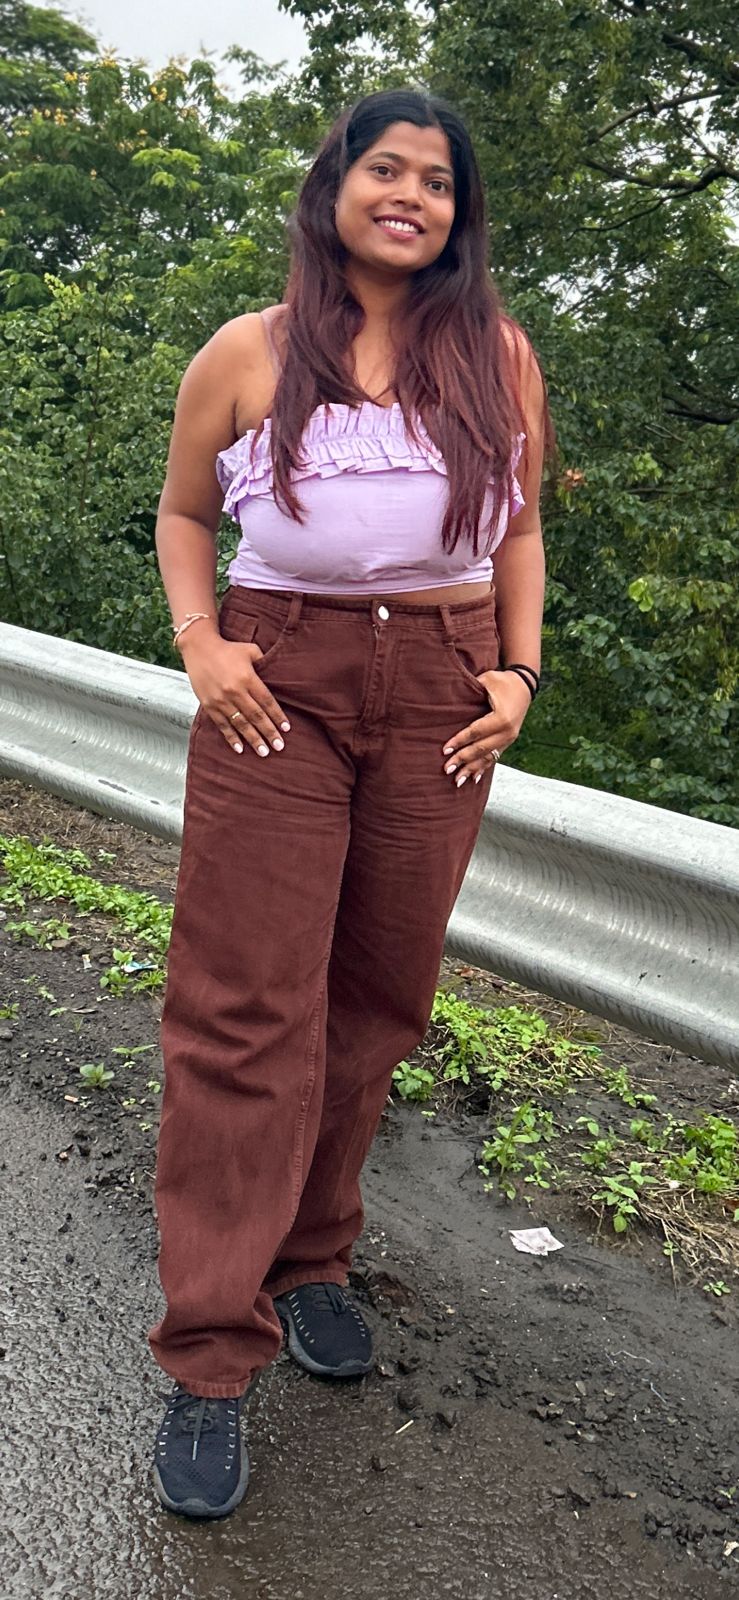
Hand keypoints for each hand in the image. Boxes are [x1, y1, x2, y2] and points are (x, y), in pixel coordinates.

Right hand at [180, 631, 290, 757]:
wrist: (199, 648)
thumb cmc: (228, 649)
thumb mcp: (250, 650)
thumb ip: (264, 663)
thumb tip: (278, 676)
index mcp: (247, 678)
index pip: (267, 702)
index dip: (277, 716)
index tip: (286, 729)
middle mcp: (235, 691)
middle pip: (256, 716)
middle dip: (269, 732)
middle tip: (279, 746)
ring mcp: (221, 700)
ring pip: (240, 724)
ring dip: (253, 739)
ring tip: (264, 752)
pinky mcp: (209, 705)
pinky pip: (222, 725)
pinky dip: (231, 738)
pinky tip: (240, 749)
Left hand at [441, 670, 531, 786]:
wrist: (525, 686)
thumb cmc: (502, 681)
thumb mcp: (487, 680)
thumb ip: (470, 688)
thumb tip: (447, 693)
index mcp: (502, 717)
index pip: (475, 732)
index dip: (459, 741)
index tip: (444, 749)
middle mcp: (507, 731)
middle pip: (480, 749)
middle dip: (462, 760)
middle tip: (446, 769)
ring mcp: (509, 738)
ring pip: (488, 757)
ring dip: (472, 769)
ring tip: (457, 781)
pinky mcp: (508, 741)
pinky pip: (494, 757)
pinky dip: (483, 768)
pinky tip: (473, 779)